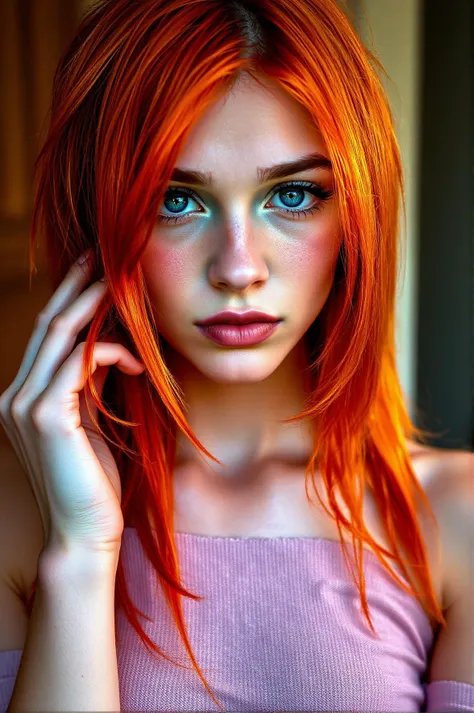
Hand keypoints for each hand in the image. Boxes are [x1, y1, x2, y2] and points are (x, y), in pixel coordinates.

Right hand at [0, 251, 144, 555]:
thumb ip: (93, 385)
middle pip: (49, 324)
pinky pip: (79, 365)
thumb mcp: (93, 423)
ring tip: (125, 286)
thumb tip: (115, 347)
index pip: (48, 335)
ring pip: (60, 337)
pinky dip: (110, 353)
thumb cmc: (96, 482)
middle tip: (106, 254)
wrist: (85, 534)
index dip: (71, 298)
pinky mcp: (44, 417)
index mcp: (25, 394)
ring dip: (96, 307)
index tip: (97, 269)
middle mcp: (15, 394)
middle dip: (78, 285)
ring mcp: (22, 405)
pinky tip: (137, 358)